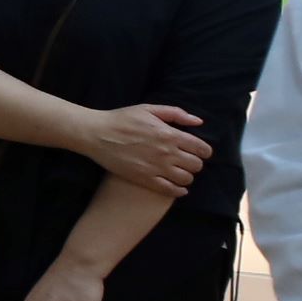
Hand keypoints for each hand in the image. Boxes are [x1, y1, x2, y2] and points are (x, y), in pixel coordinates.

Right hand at [78, 102, 209, 195]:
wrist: (97, 134)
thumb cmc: (122, 119)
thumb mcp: (149, 109)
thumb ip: (176, 114)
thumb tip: (198, 122)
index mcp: (170, 134)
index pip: (202, 149)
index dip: (204, 151)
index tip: (199, 151)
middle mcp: (167, 153)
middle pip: (196, 165)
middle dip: (195, 163)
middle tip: (186, 160)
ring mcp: (156, 168)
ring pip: (186, 179)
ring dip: (186, 176)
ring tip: (179, 171)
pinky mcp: (145, 179)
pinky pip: (170, 191)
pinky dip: (178, 191)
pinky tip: (177, 187)